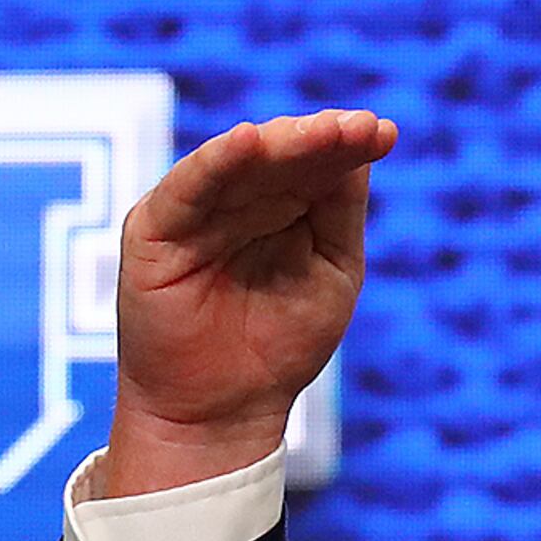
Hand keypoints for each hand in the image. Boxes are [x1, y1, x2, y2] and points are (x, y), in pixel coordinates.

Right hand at [100, 109, 397, 499]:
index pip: (316, 163)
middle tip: (361, 127)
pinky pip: (189, 187)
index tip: (385, 133)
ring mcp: (196, 209)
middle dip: (321, 139)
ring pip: (240, 162)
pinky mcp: (155, 228)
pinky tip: (250, 142)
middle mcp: (238, 198)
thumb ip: (339, 213)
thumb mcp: (331, 274)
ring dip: (282, 143)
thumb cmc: (279, 347)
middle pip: (282, 155)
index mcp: (281, 206)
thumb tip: (361, 150)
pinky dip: (217, 162)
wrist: (223, 412)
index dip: (347, 145)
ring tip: (325, 131)